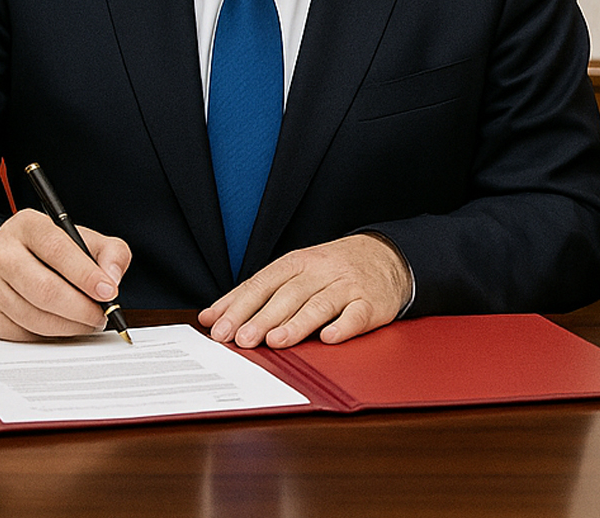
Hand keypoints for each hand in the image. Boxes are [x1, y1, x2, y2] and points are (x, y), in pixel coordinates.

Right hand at [0, 209, 131, 341]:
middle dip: (82, 308)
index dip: (86, 275)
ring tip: (88, 320)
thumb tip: (113, 279)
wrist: (5, 260)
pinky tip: (64, 324)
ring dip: (70, 326)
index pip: (57, 250)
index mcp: (28, 227)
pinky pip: (26, 334)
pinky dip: (52, 335)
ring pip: (36, 317)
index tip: (109, 292)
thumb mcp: (83, 238)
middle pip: (45, 290)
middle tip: (101, 314)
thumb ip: (110, 252)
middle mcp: (2, 254)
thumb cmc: (51, 250)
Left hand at [199, 233, 411, 348]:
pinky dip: (342, 326)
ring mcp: (347, 286)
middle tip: (242, 339)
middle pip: (289, 294)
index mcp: (298, 263)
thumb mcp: (295, 272)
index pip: (264, 283)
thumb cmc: (332, 270)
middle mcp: (321, 272)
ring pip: (319, 304)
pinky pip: (356, 315)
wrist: (387, 258)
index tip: (220, 327)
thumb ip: (255, 293)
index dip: (240, 305)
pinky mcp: (371, 303)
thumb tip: (212, 316)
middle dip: (263, 318)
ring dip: (297, 323)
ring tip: (277, 341)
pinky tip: (328, 338)